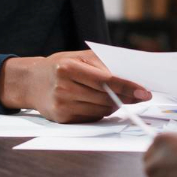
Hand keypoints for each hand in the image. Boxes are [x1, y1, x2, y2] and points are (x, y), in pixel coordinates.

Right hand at [0, 49, 151, 123]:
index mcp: (68, 67)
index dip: (128, 87)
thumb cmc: (61, 66)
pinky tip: (94, 102)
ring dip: (113, 104)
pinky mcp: (62, 118)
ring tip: (112, 96)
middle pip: (106, 97)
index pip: (106, 80)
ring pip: (102, 109)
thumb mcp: (80, 57)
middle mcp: (63, 87)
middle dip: (126, 97)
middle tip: (139, 96)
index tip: (145, 92)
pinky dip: (100, 111)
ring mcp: (62, 104)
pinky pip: (92, 117)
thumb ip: (105, 65)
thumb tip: (133, 79)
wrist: (32, 82)